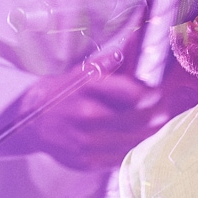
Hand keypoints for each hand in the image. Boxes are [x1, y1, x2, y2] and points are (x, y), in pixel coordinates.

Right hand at [15, 70, 163, 170]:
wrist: (33, 120)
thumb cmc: (66, 92)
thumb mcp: (84, 70)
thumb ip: (113, 60)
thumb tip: (138, 36)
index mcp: (88, 88)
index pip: (132, 94)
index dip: (151, 95)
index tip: (158, 94)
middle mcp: (87, 115)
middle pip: (138, 119)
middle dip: (156, 114)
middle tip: (164, 111)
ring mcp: (86, 141)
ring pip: (133, 141)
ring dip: (149, 133)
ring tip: (156, 125)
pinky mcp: (86, 161)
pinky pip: (120, 157)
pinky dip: (133, 148)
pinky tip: (137, 139)